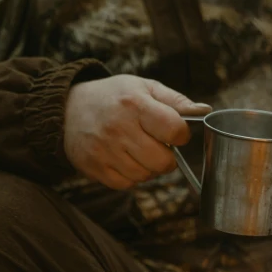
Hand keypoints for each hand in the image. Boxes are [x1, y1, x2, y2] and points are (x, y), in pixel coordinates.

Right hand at [63, 74, 210, 189]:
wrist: (66, 109)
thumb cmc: (115, 97)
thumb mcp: (144, 88)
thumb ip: (176, 101)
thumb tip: (205, 111)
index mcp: (135, 104)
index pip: (175, 130)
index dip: (181, 134)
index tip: (174, 132)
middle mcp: (118, 128)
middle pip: (163, 162)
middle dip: (167, 156)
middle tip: (157, 145)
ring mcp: (104, 150)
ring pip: (146, 175)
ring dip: (148, 166)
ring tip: (137, 149)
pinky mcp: (94, 168)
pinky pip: (127, 184)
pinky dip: (131, 175)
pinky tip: (124, 159)